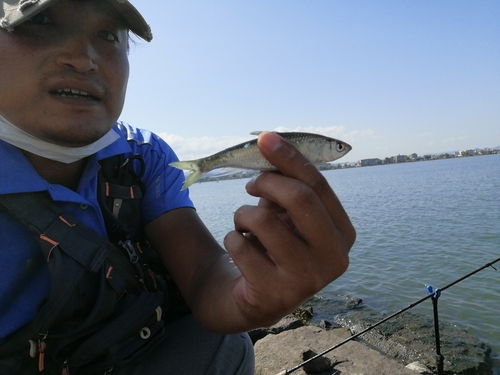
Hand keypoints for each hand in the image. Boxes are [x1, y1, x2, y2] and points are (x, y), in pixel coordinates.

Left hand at [223, 131, 355, 326]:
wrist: (261, 295)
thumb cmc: (279, 243)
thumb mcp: (289, 213)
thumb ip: (287, 182)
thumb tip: (268, 141)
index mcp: (343, 233)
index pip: (318, 185)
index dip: (290, 158)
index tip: (265, 138)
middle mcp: (334, 258)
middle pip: (300, 198)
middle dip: (267, 182)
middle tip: (251, 185)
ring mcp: (307, 280)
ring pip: (263, 220)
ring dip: (244, 214)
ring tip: (245, 224)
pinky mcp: (275, 294)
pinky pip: (240, 245)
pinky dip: (232, 237)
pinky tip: (241, 249)